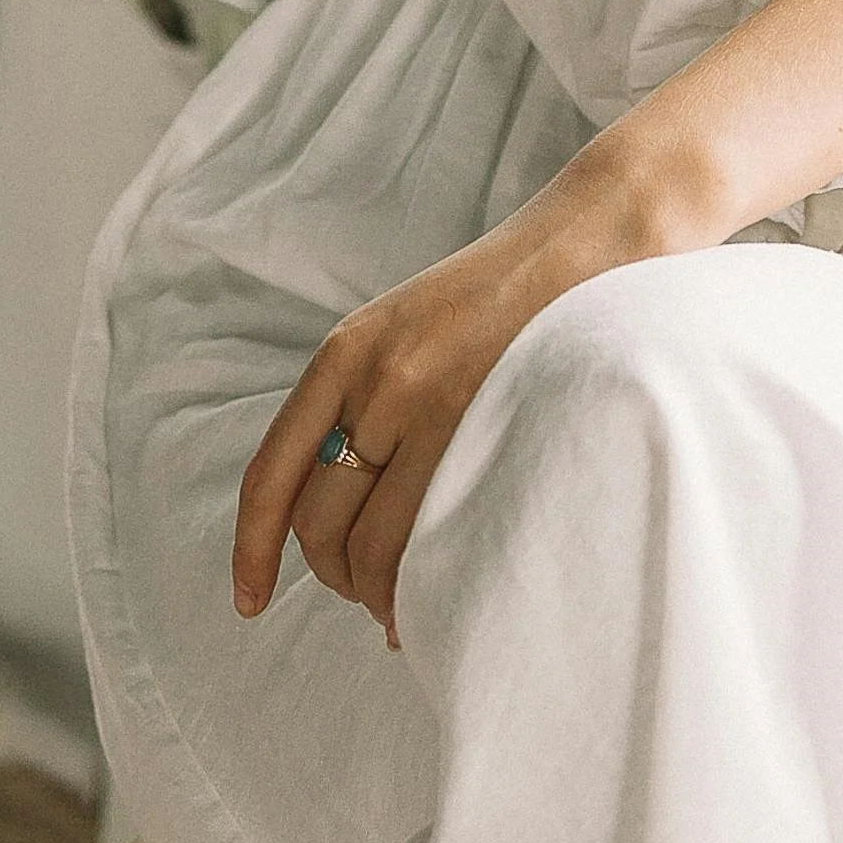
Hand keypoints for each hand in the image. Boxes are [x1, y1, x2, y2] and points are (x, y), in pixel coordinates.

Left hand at [230, 156, 661, 643]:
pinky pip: (432, 534)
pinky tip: (441, 596)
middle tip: (371, 593)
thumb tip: (351, 502)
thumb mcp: (413, 324)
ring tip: (410, 604)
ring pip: (372, 542)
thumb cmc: (509, 292)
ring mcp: (432, 403)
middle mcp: (376, 379)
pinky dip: (425, 584)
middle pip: (319, 521)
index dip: (252, 551)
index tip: (250, 602)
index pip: (272, 474)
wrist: (592, 238)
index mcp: (347, 352)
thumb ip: (371, 398)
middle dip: (337, 576)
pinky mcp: (486, 425)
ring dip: (380, 590)